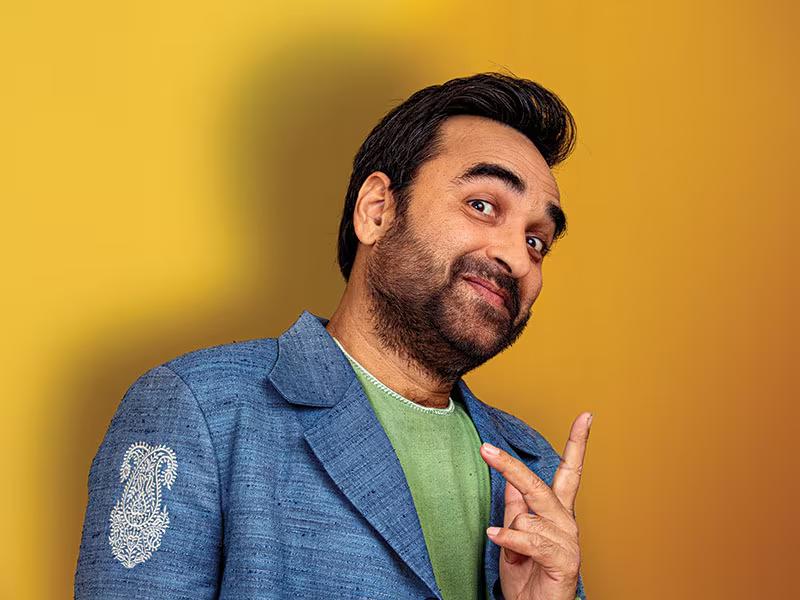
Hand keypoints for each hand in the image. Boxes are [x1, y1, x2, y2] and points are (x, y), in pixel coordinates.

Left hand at [480, 412, 592, 599]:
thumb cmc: (527, 578)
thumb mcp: (514, 538)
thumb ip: (516, 508)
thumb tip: (510, 479)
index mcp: (557, 513)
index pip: (569, 471)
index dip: (577, 443)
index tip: (585, 416)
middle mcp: (566, 522)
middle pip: (539, 485)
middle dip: (510, 466)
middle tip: (485, 449)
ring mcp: (567, 541)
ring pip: (528, 516)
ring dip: (510, 533)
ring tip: (508, 550)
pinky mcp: (564, 561)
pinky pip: (530, 539)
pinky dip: (510, 540)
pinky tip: (499, 539)